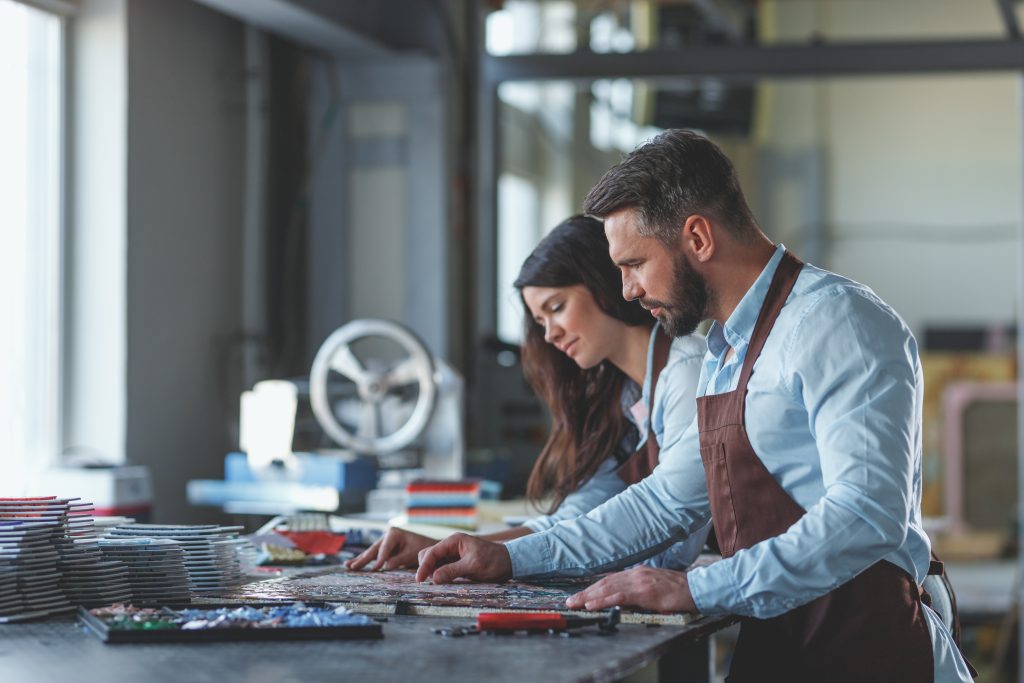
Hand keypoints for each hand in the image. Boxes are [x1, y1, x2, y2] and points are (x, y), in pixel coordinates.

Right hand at [344, 529, 435, 570]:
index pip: (384, 549)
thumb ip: (398, 560)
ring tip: (347, 565)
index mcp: (394, 533)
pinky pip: (372, 555)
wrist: (427, 546)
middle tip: (352, 567)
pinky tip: (353, 564)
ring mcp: (383, 541)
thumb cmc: (420, 548)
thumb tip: (385, 566)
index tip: (375, 569)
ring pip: (370, 552)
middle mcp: (386, 535)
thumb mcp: (411, 554)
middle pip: (373, 549)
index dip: (379, 559)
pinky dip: (364, 560)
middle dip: (362, 559)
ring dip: (359, 560)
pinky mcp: (383, 548)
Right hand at [415, 533, 512, 583]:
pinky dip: (439, 575)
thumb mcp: (473, 566)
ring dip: (432, 572)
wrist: (510, 563)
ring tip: (437, 583)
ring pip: (434, 562)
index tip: (419, 580)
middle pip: (428, 555)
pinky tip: (442, 582)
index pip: (432, 552)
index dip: (423, 566)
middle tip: (429, 583)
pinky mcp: (457, 563)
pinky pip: (442, 568)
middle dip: (426, 568)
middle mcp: (451, 546)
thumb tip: (433, 579)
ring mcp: (453, 554)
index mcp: (454, 541)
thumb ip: (452, 571)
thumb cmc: (494, 561)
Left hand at [564, 566, 696, 612]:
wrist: (696, 588)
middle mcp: (635, 574)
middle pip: (604, 582)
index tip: (580, 594)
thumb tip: (623, 595)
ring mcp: (639, 581)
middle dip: (585, 592)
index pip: (609, 579)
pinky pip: (619, 596)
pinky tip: (593, 605)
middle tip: (570, 600)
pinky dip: (603, 600)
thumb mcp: (654, 585)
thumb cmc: (678, 590)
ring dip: (589, 597)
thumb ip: (638, 588)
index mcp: (637, 572)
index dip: (593, 587)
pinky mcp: (644, 592)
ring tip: (575, 603)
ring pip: (608, 588)